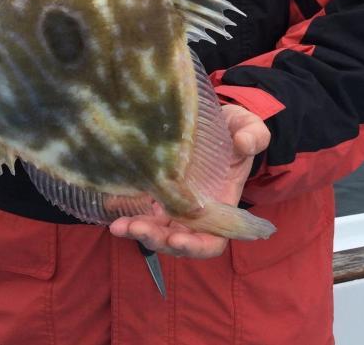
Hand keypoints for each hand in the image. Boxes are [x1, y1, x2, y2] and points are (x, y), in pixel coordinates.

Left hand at [108, 104, 270, 258]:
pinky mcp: (157, 186)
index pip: (211, 240)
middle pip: (175, 238)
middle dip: (156, 239)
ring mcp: (174, 200)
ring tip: (118, 225)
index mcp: (222, 205)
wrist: (216, 119)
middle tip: (136, 228)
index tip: (176, 238)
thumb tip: (244, 142)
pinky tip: (110, 203)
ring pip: (155, 226)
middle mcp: (196, 210)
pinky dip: (124, 207)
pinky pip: (139, 204)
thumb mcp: (248, 127)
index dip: (194, 245)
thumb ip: (253, 135)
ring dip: (137, 229)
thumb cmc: (236, 129)